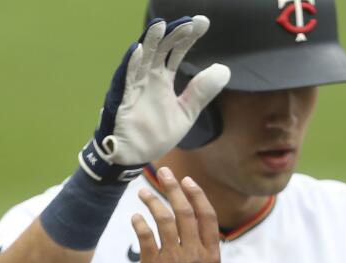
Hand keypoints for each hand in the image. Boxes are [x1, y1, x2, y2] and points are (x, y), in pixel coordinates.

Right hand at [79, 16, 230, 182]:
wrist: (135, 156)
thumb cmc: (155, 133)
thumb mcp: (186, 112)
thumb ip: (201, 91)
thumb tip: (224, 70)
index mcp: (161, 79)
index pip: (175, 52)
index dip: (187, 38)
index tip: (202, 24)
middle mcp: (147, 78)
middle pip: (159, 49)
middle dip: (173, 35)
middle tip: (189, 23)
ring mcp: (134, 87)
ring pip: (141, 59)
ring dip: (149, 42)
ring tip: (160, 25)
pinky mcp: (121, 100)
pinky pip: (125, 80)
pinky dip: (131, 65)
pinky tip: (138, 50)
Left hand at [132, 167, 222, 262]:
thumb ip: (211, 259)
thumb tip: (208, 242)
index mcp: (212, 256)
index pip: (207, 217)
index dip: (197, 196)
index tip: (188, 182)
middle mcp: (194, 254)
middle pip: (184, 212)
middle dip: (174, 188)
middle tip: (164, 173)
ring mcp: (174, 260)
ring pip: (164, 219)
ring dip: (153, 201)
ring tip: (144, 192)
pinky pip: (146, 237)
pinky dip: (139, 223)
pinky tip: (135, 217)